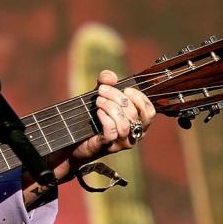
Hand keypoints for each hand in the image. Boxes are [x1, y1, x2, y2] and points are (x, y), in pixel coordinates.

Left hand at [24, 69, 155, 202]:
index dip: (139, 98)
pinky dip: (106, 119)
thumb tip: (110, 76)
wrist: (73, 140)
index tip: (125, 88)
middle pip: (133, 114)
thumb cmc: (91, 117)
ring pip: (124, 124)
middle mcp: (134, 134)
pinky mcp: (108, 147)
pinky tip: (97, 112)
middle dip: (117, 97)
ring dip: (111, 108)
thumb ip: (105, 84)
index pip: (149, 111)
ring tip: (98, 101)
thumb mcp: (100, 96)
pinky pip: (112, 132)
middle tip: (101, 91)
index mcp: (138, 123)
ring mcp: (122, 143)